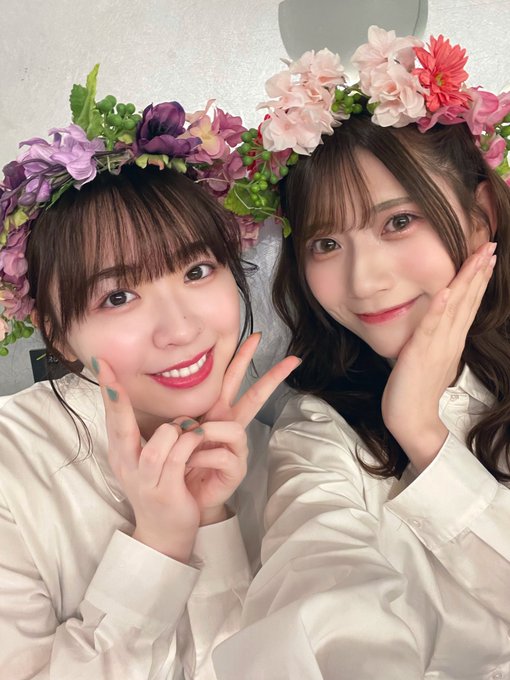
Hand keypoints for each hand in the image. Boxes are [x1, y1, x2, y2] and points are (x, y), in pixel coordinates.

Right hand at [93, 358, 205, 561]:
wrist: (165, 533)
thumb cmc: (161, 487)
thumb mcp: (149, 459)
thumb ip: (147, 433)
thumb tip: (152, 403)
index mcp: (122, 453)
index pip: (113, 417)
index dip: (108, 390)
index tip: (102, 363)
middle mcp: (127, 465)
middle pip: (120, 425)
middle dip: (116, 397)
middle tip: (111, 369)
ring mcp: (145, 480)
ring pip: (160, 441)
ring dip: (179, 430)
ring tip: (193, 432)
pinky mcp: (165, 490)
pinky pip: (179, 458)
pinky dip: (191, 444)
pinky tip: (200, 439)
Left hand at [184, 332, 300, 523]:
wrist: (179, 493)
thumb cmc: (177, 459)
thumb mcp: (172, 430)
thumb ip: (175, 414)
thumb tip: (171, 401)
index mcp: (216, 411)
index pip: (232, 379)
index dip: (243, 357)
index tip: (255, 336)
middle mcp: (230, 426)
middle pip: (254, 397)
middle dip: (272, 377)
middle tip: (291, 360)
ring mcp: (237, 448)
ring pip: (235, 429)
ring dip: (208, 433)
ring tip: (189, 443)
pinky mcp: (235, 469)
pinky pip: (222, 456)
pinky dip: (201, 458)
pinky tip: (189, 464)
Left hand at [381, 241, 495, 471]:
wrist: (411, 420)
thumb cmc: (415, 392)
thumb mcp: (430, 360)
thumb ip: (437, 341)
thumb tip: (440, 326)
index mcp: (451, 341)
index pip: (468, 305)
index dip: (477, 280)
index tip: (486, 257)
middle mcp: (449, 341)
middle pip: (468, 301)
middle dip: (479, 272)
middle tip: (490, 246)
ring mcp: (437, 347)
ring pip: (455, 308)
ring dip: (467, 281)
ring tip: (479, 258)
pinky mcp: (421, 354)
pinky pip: (432, 327)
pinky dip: (439, 308)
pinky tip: (446, 290)